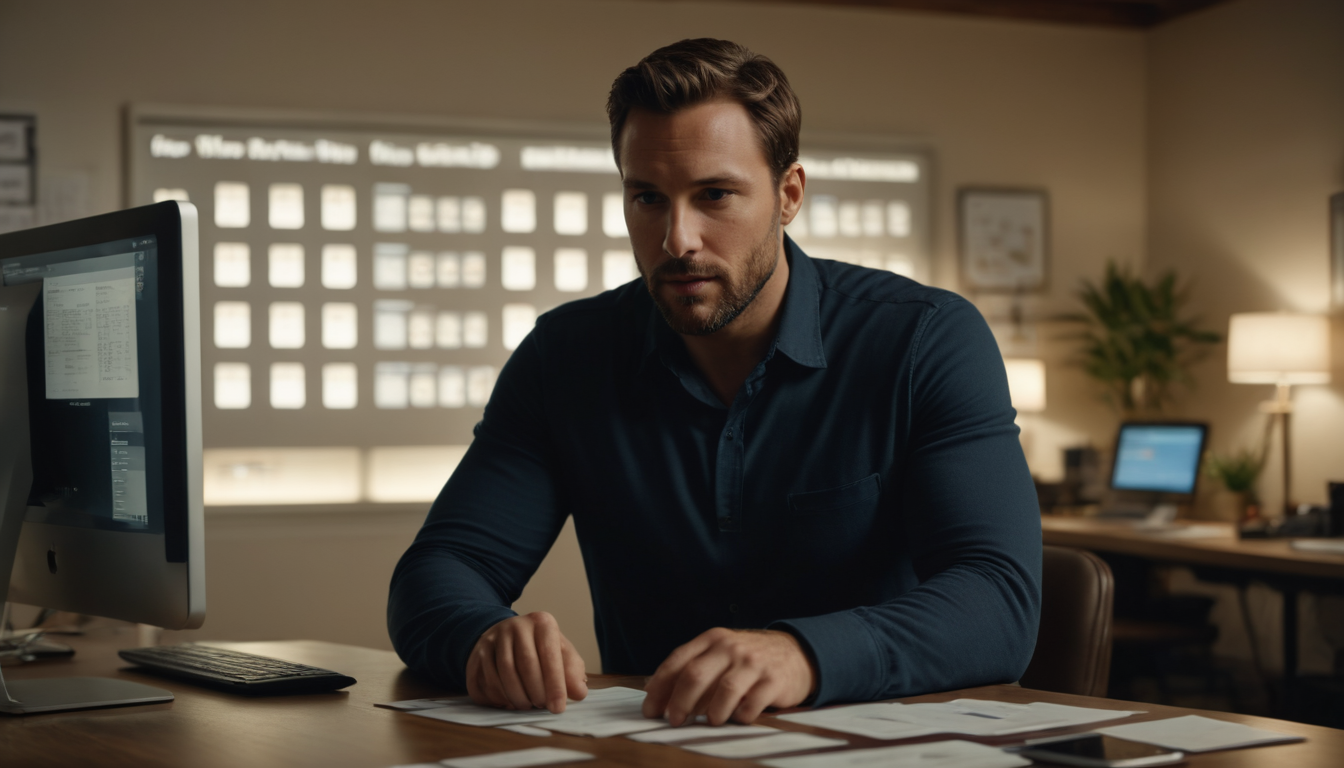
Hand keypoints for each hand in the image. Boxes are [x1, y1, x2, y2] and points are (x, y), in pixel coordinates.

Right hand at [466, 611, 587, 713]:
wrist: (507, 637)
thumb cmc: (540, 649)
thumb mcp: (560, 653)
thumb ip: (572, 672)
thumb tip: (579, 692)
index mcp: (541, 622)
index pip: (549, 654)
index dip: (555, 684)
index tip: (558, 708)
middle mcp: (515, 626)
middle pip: (525, 664)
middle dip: (535, 692)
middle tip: (542, 707)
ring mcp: (492, 638)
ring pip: (502, 674)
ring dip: (516, 697)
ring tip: (527, 705)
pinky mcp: (476, 654)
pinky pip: (484, 681)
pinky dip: (497, 698)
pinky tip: (508, 702)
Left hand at [642, 628, 816, 725]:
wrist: (797, 653)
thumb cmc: (749, 659)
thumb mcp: (720, 653)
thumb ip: (692, 667)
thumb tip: (655, 692)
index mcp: (712, 639)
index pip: (677, 661)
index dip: (660, 688)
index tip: (651, 709)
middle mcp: (731, 647)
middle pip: (695, 675)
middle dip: (680, 703)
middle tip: (675, 720)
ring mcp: (753, 663)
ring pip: (724, 690)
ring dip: (712, 712)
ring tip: (711, 721)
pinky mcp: (773, 680)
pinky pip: (751, 704)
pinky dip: (741, 716)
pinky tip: (739, 717)